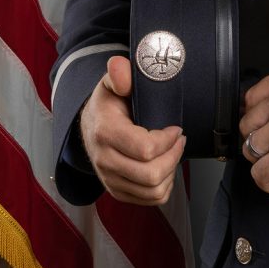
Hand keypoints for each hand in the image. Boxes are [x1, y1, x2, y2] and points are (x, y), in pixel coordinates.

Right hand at [79, 55, 185, 205]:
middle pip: (151, 175)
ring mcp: (110, 179)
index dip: (169, 140)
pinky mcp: (117, 191)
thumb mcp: (111, 82)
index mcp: (106, 133)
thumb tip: (119, 67)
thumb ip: (118, 73)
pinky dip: (164, 186)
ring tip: (173, 152)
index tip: (175, 127)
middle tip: (179, 139)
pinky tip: (164, 166)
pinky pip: (149, 199)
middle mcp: (105, 161)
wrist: (89, 125)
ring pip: (152, 191)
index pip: (146, 149)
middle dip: (174, 156)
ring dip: (171, 172)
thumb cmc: (108, 102)